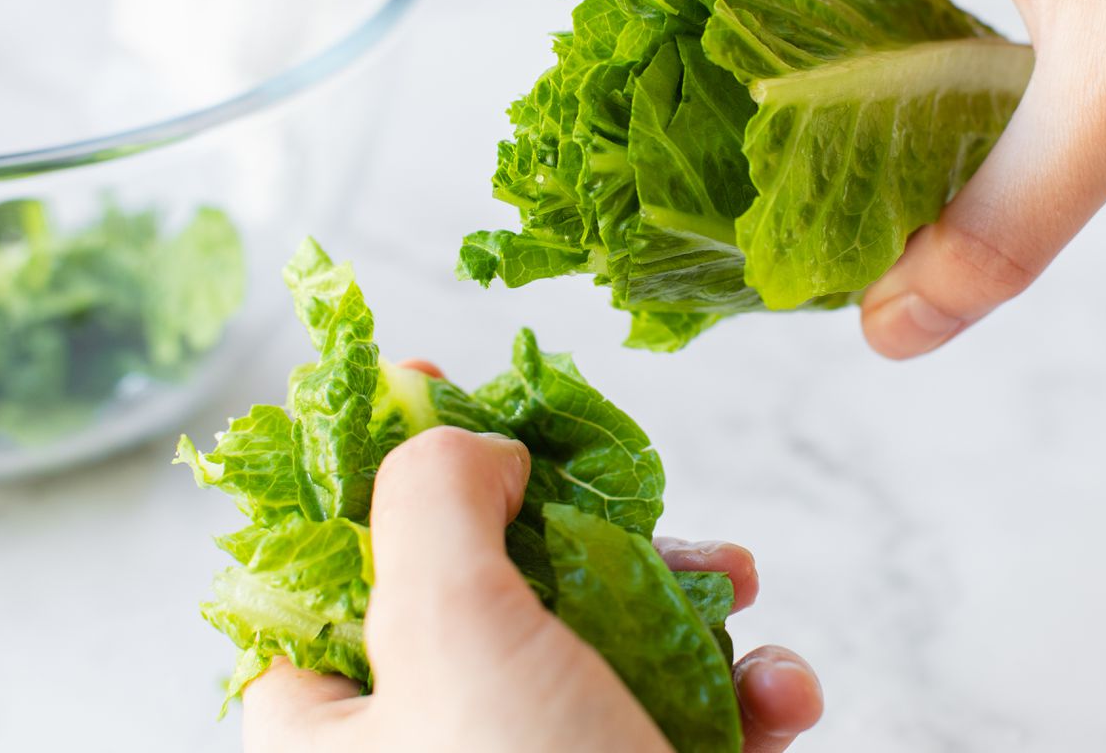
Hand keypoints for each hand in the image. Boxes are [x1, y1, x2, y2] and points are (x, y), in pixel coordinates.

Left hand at [243, 370, 821, 752]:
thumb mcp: (448, 634)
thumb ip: (432, 499)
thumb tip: (466, 445)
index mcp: (333, 723)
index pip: (323, 564)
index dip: (377, 467)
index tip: (442, 389)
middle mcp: (430, 748)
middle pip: (485, 580)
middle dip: (574, 525)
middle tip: (615, 484)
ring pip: (602, 638)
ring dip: (683, 599)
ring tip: (732, 582)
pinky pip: (684, 720)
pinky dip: (742, 694)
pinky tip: (781, 693)